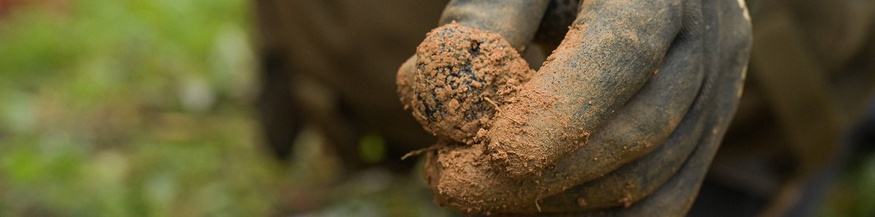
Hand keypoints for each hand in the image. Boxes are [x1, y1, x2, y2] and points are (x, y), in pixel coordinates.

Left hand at [397, 0, 750, 214]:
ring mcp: (717, 93)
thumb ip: (481, 24)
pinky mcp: (707, 135)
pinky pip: (665, 198)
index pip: (622, 54)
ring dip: (562, 200)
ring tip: (482, 195)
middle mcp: (707, 40)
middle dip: (544, 174)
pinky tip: (534, 208)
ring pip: (652, 175)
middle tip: (458, 188)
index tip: (494, 152)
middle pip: (639, 128)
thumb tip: (435, 99)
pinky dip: (596, 214)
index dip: (559, 113)